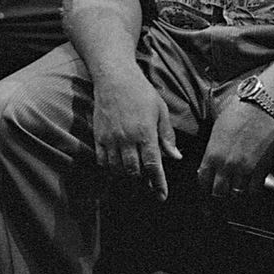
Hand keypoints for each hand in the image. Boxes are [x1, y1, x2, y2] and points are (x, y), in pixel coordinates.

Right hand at [92, 68, 181, 199]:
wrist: (115, 77)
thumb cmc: (141, 92)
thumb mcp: (160, 110)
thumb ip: (167, 136)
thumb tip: (176, 158)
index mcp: (145, 132)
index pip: (153, 166)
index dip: (158, 184)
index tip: (162, 197)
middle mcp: (127, 138)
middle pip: (133, 172)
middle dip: (141, 181)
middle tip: (148, 183)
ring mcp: (110, 138)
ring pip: (117, 169)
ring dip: (126, 176)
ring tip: (134, 174)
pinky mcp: (98, 136)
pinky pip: (102, 161)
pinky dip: (110, 168)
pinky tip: (117, 166)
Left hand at [197, 101, 273, 198]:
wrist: (262, 105)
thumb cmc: (238, 111)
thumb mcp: (217, 129)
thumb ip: (213, 149)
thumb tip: (209, 163)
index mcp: (212, 153)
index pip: (203, 180)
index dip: (206, 183)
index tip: (210, 182)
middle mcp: (226, 165)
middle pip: (218, 192)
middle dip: (220, 191)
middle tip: (225, 186)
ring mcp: (244, 169)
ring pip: (236, 193)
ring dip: (237, 190)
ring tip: (239, 184)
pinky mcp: (261, 169)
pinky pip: (254, 190)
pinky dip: (252, 188)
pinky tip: (252, 181)